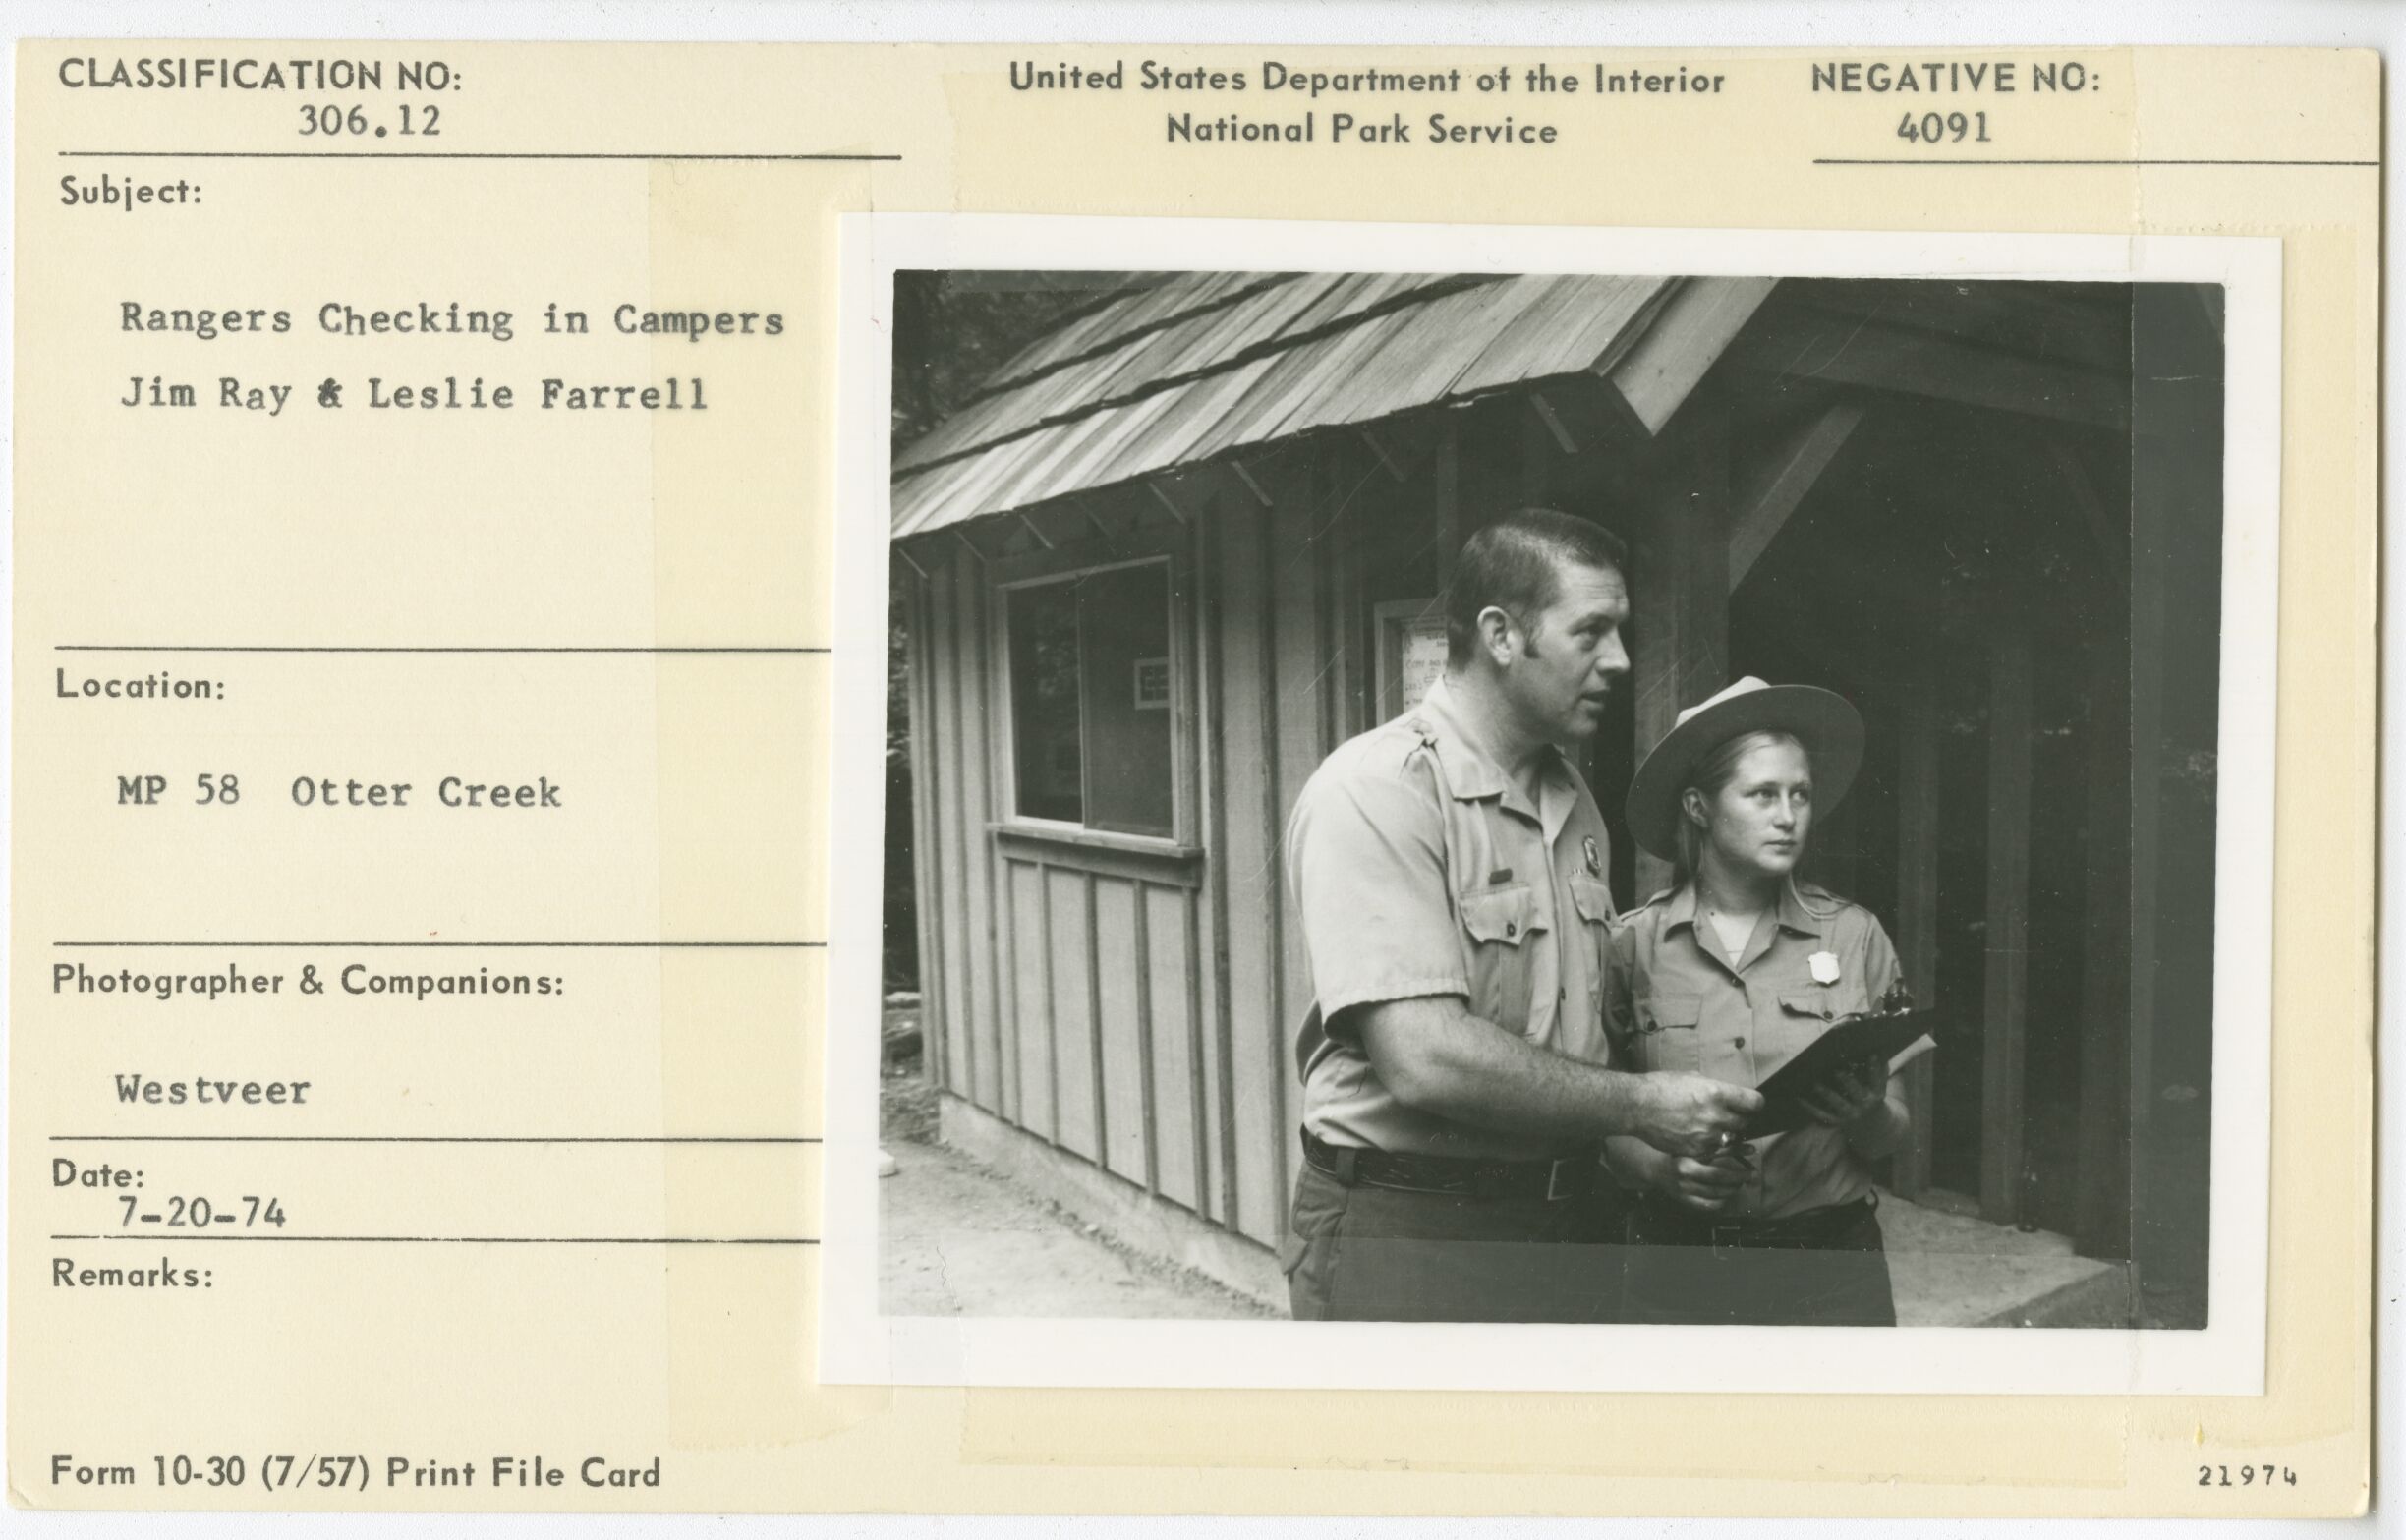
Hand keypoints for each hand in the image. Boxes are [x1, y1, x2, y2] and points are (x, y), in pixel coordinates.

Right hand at [1632, 1072, 1763, 1157]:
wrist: (1637, 1106)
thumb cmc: (1661, 1087)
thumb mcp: (1692, 1078)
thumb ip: (1715, 1088)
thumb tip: (1729, 1096)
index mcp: (1717, 1092)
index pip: (1755, 1102)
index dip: (1755, 1104)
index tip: (1752, 1105)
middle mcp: (1716, 1115)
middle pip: (1745, 1123)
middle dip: (1740, 1119)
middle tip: (1730, 1117)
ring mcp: (1707, 1136)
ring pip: (1732, 1139)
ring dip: (1726, 1134)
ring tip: (1713, 1128)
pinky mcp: (1697, 1150)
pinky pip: (1714, 1150)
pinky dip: (1711, 1145)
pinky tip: (1698, 1136)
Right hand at [1659, 1149, 1752, 1213]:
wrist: (1656, 1169)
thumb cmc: (1677, 1155)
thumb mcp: (1694, 1146)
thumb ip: (1714, 1147)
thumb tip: (1740, 1144)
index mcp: (1687, 1156)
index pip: (1717, 1153)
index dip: (1737, 1151)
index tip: (1752, 1150)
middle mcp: (1685, 1174)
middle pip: (1719, 1178)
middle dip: (1739, 1176)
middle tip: (1749, 1174)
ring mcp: (1685, 1189)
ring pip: (1717, 1193)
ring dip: (1732, 1188)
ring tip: (1738, 1183)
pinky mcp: (1686, 1201)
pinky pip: (1710, 1205)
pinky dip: (1722, 1201)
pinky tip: (1726, 1194)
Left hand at [1797, 1058, 1887, 1130]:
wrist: (1870, 1123)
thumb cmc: (1871, 1095)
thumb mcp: (1879, 1085)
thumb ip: (1879, 1069)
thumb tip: (1877, 1049)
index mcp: (1876, 1093)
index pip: (1876, 1079)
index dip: (1874, 1068)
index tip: (1871, 1054)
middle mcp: (1864, 1105)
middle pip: (1857, 1093)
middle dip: (1848, 1082)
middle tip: (1837, 1071)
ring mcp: (1850, 1114)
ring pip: (1838, 1104)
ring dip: (1827, 1094)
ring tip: (1815, 1084)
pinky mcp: (1837, 1121)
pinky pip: (1822, 1114)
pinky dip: (1810, 1107)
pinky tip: (1799, 1097)